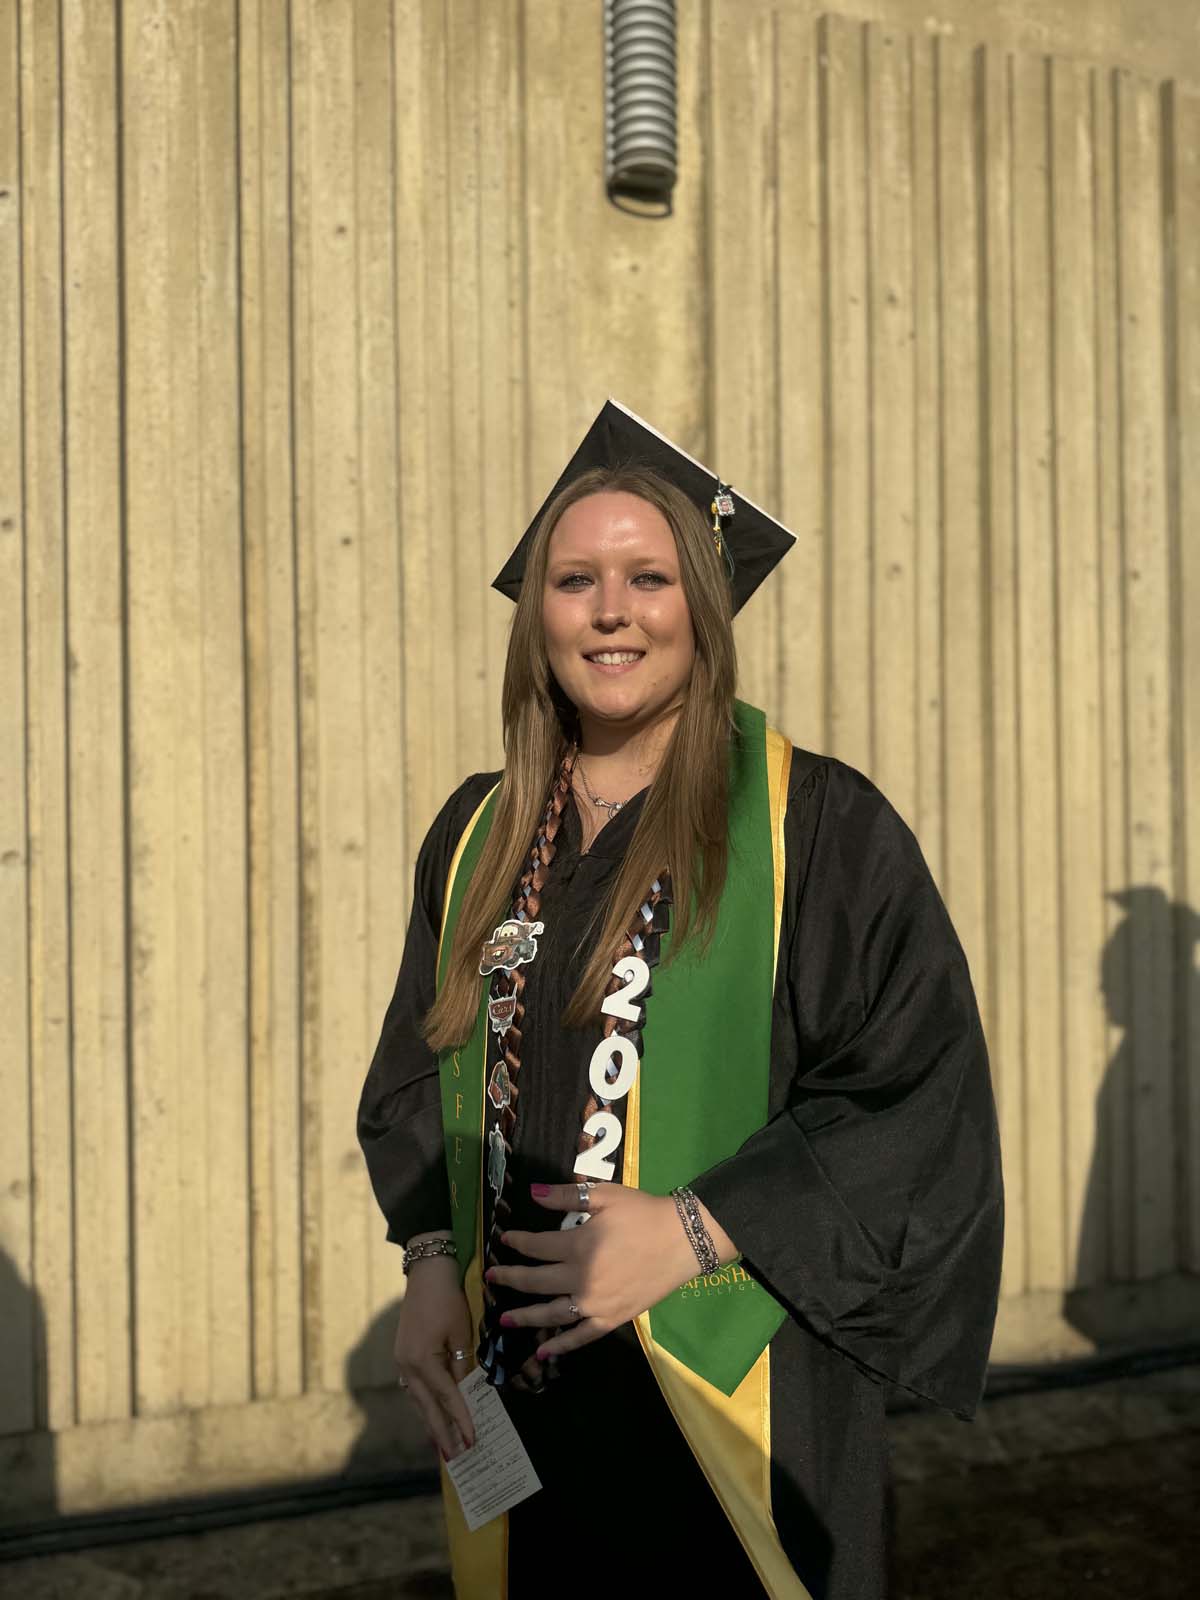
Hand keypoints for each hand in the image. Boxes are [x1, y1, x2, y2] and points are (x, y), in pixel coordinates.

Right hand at [393, 1253, 475, 1458]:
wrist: (425, 1272)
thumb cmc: (446, 1299)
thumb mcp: (461, 1332)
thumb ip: (463, 1365)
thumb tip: (466, 1392)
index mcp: (422, 1361)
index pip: (447, 1398)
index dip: (460, 1421)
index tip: (472, 1442)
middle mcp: (407, 1366)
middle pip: (426, 1407)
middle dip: (441, 1432)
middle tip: (454, 1457)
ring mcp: (402, 1361)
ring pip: (418, 1400)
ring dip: (431, 1420)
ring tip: (443, 1443)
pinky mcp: (404, 1355)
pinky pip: (416, 1387)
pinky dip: (426, 1402)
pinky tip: (433, 1412)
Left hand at [486, 1182, 733, 1360]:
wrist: (683, 1239)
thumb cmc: (642, 1213)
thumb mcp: (604, 1196)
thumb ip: (567, 1197)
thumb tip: (533, 1194)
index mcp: (578, 1247)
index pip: (537, 1247)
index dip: (518, 1242)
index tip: (504, 1240)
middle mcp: (581, 1280)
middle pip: (537, 1282)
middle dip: (511, 1279)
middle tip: (491, 1278)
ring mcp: (596, 1304)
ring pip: (552, 1314)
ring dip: (525, 1316)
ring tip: (504, 1320)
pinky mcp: (612, 1319)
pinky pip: (582, 1336)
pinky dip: (562, 1346)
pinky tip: (544, 1352)